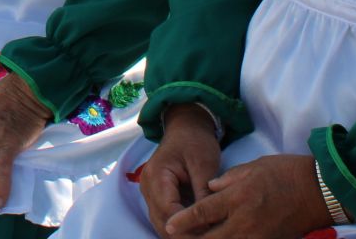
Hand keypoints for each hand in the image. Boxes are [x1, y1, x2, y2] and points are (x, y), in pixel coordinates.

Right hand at [140, 104, 223, 232]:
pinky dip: (178, 226)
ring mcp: (149, 192)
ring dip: (180, 233)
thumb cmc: (195, 142)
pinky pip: (164, 217)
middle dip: (183, 234)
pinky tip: (195, 231)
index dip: (186, 226)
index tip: (208, 235)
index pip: (169, 210)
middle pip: (161, 221)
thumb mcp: (204, 164)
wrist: (185, 127)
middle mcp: (147, 187)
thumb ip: (203, 192)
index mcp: (157, 175)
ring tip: (203, 237)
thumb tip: (208, 222)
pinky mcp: (155, 196)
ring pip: (161, 223)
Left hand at [163, 154, 326, 237]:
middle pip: (210, 238)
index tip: (169, 227)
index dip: (183, 221)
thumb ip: (228, 179)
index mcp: (237, 197)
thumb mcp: (253, 166)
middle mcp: (244, 219)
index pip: (202, 213)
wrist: (319, 190)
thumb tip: (210, 188)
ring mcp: (257, 235)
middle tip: (178, 238)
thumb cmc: (287, 172)